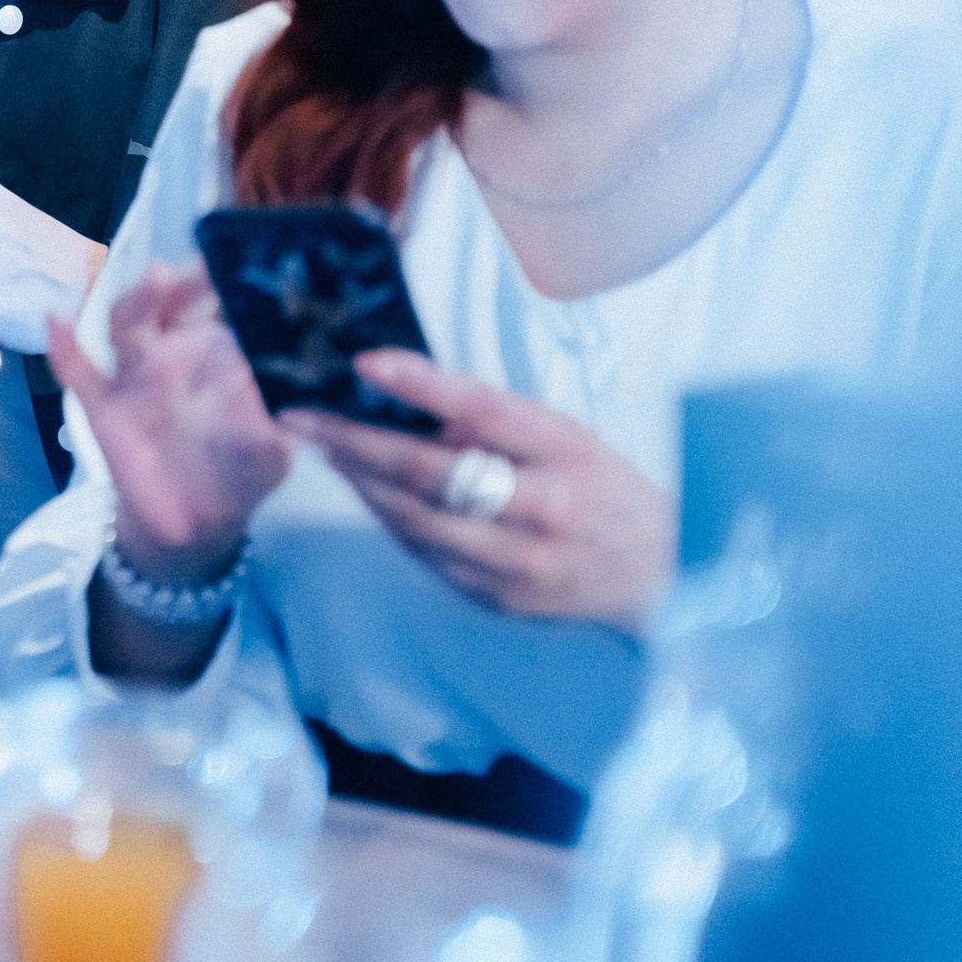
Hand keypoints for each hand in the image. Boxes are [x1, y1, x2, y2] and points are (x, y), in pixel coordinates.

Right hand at [45, 264, 290, 586]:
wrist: (197, 523)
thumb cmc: (240, 470)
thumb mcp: (272, 448)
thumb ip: (279, 424)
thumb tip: (288, 400)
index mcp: (218, 353)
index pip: (221, 304)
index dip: (231, 282)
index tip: (248, 268)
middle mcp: (173, 351)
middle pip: (172, 299)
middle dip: (187, 277)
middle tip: (210, 264)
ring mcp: (135, 377)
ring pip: (128, 324)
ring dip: (140, 299)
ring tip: (156, 280)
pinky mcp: (105, 408)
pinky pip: (79, 374)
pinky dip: (64, 348)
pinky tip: (55, 323)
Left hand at [279, 348, 674, 634]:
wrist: (659, 580)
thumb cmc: (606, 491)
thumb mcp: (568, 436)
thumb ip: (496, 420)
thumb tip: (415, 400)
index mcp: (566, 453)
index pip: (485, 411)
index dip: (422, 385)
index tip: (365, 361)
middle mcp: (542, 511)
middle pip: (431, 474)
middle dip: (355, 443)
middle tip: (301, 417)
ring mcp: (517, 564)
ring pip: (415, 519)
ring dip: (360, 482)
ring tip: (322, 447)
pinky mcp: (498, 600)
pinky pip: (426, 554)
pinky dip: (390, 519)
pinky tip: (366, 491)